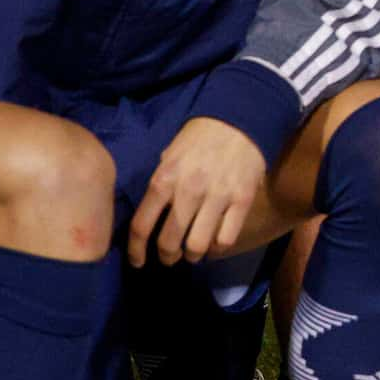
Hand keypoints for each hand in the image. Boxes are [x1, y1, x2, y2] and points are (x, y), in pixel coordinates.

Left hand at [128, 117, 267, 266]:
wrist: (241, 119)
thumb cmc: (199, 137)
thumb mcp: (169, 156)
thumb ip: (161, 185)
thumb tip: (153, 214)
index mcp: (163, 179)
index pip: (141, 226)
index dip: (136, 251)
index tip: (139, 261)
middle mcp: (188, 191)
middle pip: (169, 241)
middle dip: (167, 256)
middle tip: (171, 257)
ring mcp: (217, 196)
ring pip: (198, 245)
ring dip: (193, 255)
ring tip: (194, 253)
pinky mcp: (242, 199)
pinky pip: (226, 238)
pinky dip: (218, 248)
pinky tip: (215, 245)